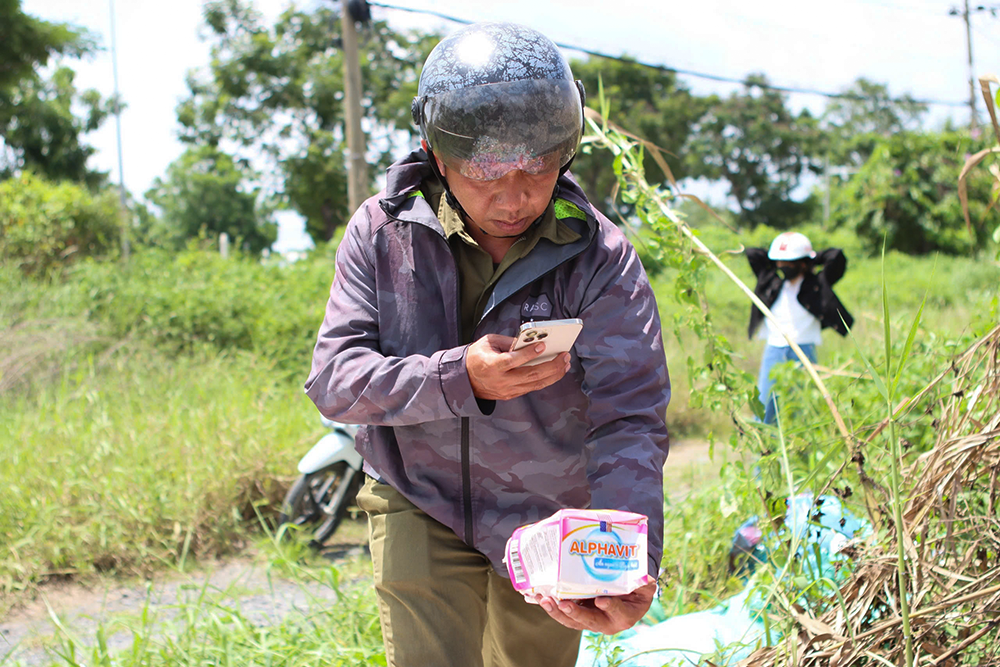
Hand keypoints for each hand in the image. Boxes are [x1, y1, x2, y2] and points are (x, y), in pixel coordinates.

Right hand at [466, 334, 570, 400]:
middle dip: (551, 365)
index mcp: (491, 365)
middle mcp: (500, 380)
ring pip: (535, 384)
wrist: (465, 379)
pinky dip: (546, 380)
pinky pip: (532, 388)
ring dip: (553, 374)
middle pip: (531, 375)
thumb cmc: (477, 357)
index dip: (529, 353)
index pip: (513, 360)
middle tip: (564, 355)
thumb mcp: (489, 342)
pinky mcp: (511, 395)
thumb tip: (530, 340)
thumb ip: (509, 342)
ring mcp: (506, 390)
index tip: (543, 345)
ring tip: (565, 363)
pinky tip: (556, 372)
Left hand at [527, 582, 655, 634]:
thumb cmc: (636, 584)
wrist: (628, 590)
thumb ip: (642, 576)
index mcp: (626, 615)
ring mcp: (590, 619)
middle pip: (590, 621)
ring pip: (572, 620)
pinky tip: (540, 596)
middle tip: (563, 604)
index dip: (611, 607)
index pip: (619, 612)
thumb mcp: (644, 581)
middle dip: (575, 613)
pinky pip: (564, 613)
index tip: (601, 601)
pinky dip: (552, 605)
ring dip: (557, 611)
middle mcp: (607, 621)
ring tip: (545, 600)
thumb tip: (641, 565)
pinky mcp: (578, 613)